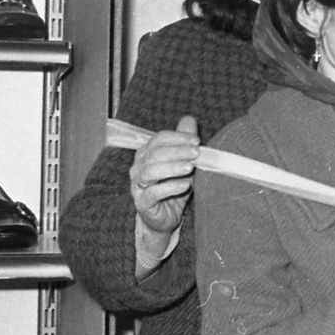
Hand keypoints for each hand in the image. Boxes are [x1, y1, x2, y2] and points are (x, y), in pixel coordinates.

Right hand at [130, 115, 199, 235]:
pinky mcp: (142, 203)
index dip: (177, 138)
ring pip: (149, 172)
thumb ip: (184, 142)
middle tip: (197, 153)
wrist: (166, 216)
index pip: (158, 139)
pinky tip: (185, 185)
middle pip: (154, 154)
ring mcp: (137, 185)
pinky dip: (170, 188)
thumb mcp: (182, 162)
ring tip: (190, 168)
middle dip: (177, 151)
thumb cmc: (173, 186)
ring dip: (171, 168)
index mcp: (146, 154)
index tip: (197, 141)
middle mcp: (138, 167)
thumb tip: (189, 119)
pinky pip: (152, 193)